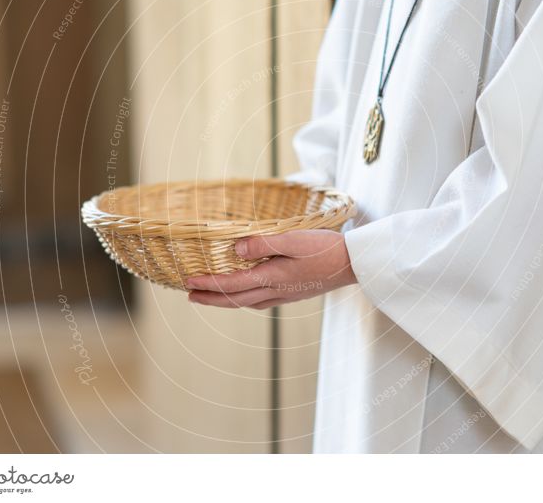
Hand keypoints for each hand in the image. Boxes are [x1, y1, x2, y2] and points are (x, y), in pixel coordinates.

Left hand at [185, 229, 356, 308]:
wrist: (354, 263)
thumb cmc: (325, 247)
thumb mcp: (293, 239)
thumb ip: (263, 244)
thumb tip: (236, 250)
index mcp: (272, 278)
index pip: (232, 284)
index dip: (209, 284)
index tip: (188, 281)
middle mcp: (276, 291)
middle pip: (235, 299)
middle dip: (211, 298)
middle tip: (190, 296)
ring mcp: (285, 294)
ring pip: (247, 302)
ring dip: (226, 300)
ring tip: (211, 296)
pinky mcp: (294, 293)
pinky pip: (261, 301)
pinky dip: (245, 299)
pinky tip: (246, 294)